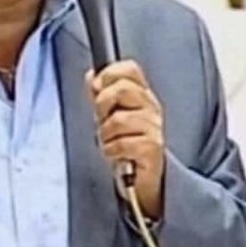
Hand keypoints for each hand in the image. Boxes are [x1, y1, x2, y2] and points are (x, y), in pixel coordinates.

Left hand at [85, 60, 164, 218]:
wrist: (144, 177)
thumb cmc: (126, 142)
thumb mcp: (110, 114)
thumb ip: (100, 93)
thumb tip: (91, 75)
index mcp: (141, 93)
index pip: (129, 69)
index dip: (109, 75)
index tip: (97, 89)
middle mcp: (151, 107)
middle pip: (122, 89)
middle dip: (102, 105)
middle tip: (101, 120)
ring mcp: (154, 127)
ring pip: (118, 119)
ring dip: (105, 134)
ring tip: (109, 141)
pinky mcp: (152, 149)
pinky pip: (122, 143)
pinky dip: (111, 151)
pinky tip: (115, 154)